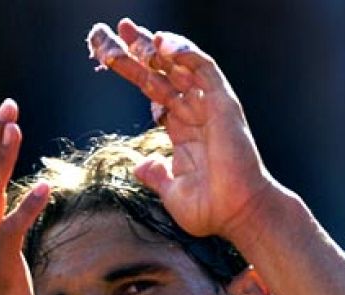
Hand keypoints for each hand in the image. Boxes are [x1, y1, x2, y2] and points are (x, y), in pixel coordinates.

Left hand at [88, 19, 282, 242]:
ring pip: (179, 66)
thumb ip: (157, 175)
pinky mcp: (224, 104)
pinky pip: (205, 69)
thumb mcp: (172, 192)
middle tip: (110, 29)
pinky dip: (184, 53)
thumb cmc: (212, 210)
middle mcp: (195, 114)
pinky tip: (161, 42)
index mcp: (182, 131)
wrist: (239, 215)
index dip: (132, 71)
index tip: (105, 56)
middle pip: (161, 72)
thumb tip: (140, 166)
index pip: (153, 91)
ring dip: (154, 46)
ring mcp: (210, 107)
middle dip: (136, 51)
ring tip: (127, 30)